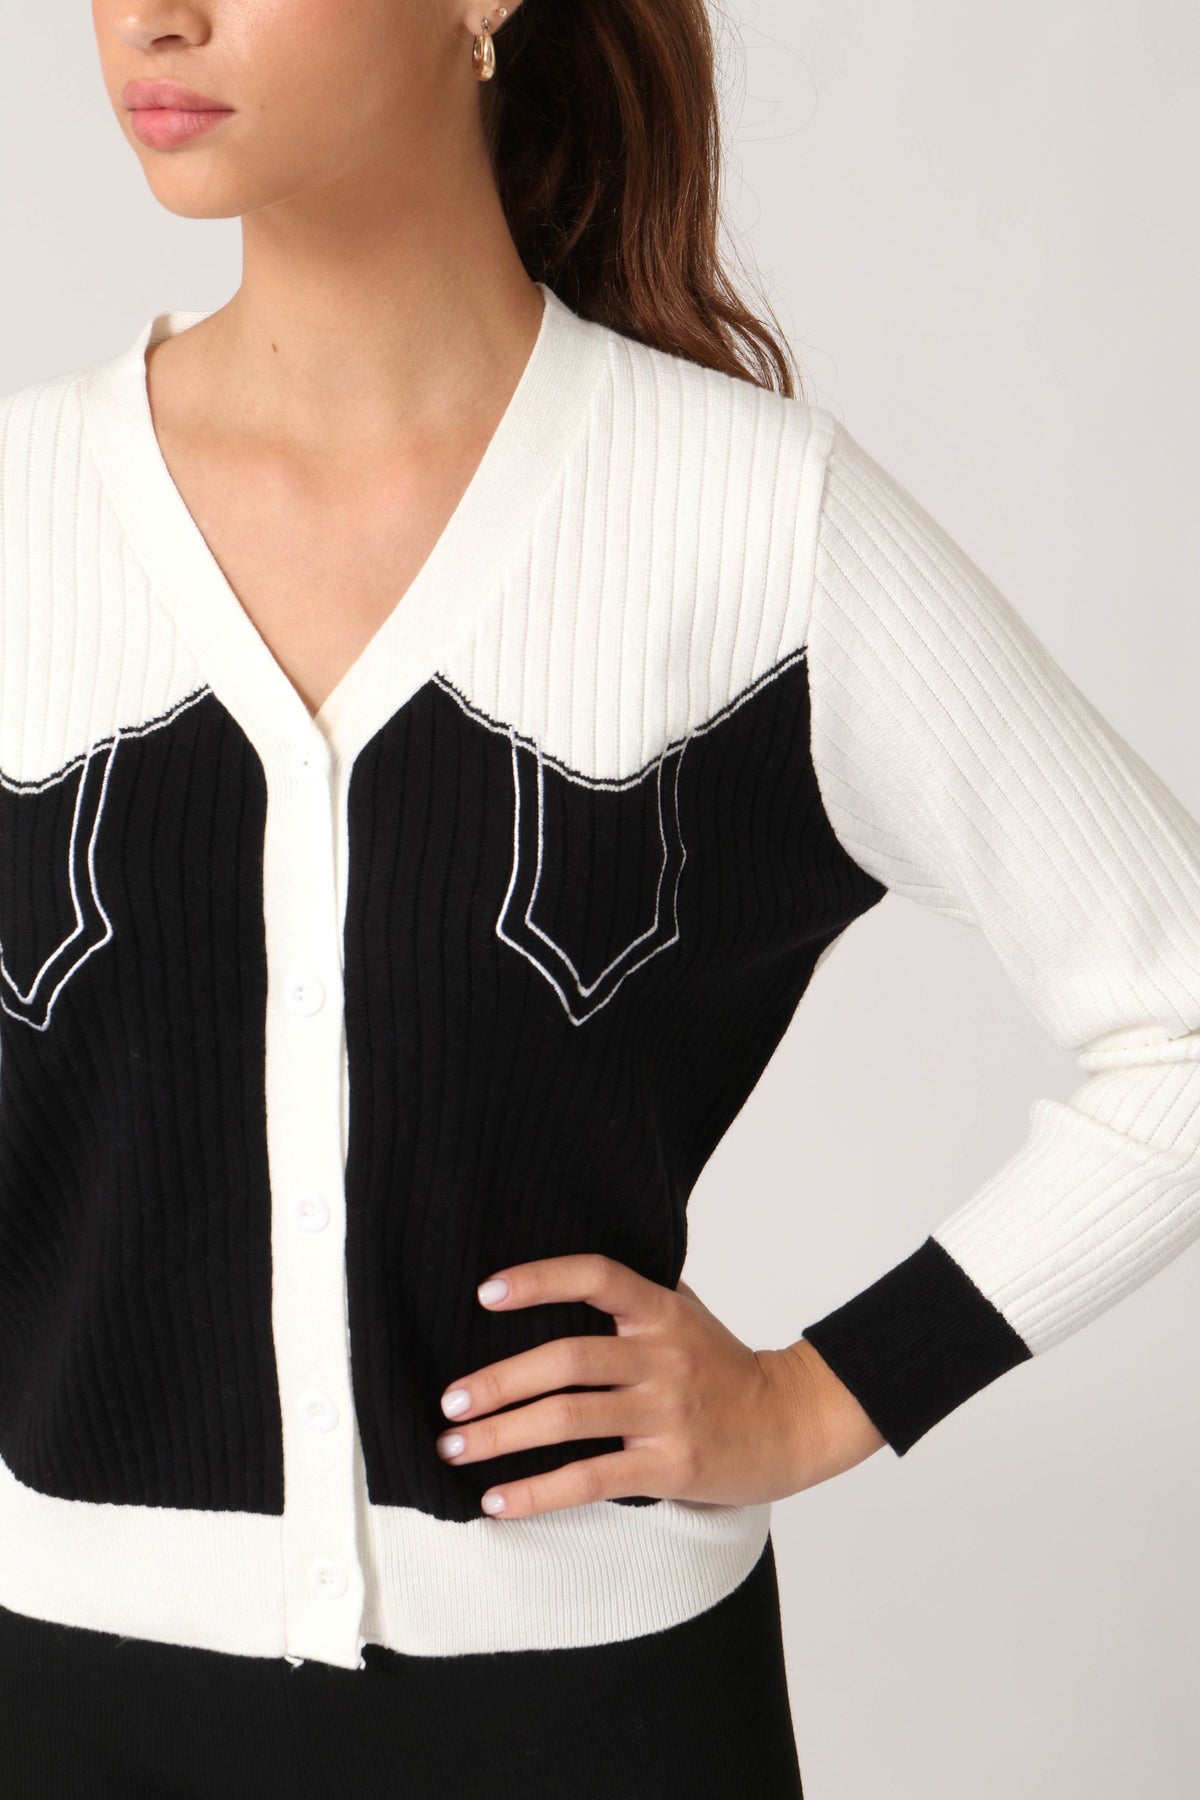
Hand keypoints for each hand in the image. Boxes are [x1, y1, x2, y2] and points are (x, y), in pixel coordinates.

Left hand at [434, 1252, 887, 1518]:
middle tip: (449, 1401)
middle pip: (567, 1359)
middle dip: (499, 1382)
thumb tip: (557, 1278)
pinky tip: (496, 1500)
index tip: (486, 1293)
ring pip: (569, 1420)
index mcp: (661, 1311)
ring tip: (454, 1448)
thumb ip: (632, 1296)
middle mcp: (661, 1356)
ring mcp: (666, 1412)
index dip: (540, 1279)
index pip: (596, 1277)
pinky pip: (590, 1479)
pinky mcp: (669, 1466)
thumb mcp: (685, 1313)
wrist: (793, 1422)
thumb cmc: (725, 1366)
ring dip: (502, 1436)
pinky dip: (537, 1492)